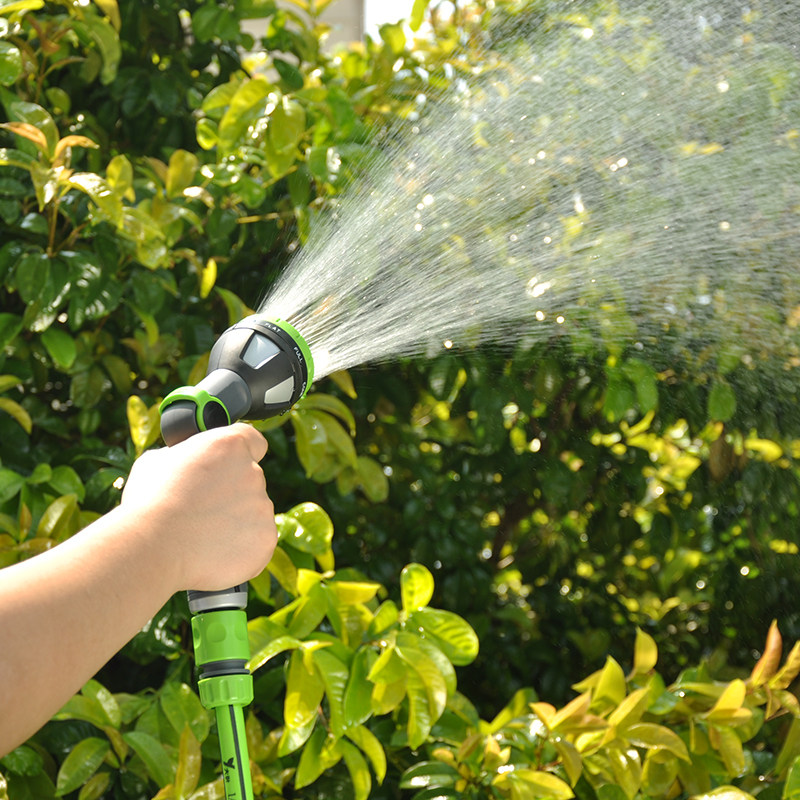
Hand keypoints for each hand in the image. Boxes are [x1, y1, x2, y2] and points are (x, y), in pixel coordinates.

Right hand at [120, 423, 276, 592]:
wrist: (154, 551)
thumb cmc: (148, 504)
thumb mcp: (158, 462)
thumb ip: (184, 456)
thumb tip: (186, 460)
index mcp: (229, 445)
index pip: (253, 441)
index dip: (240, 454)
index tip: (228, 466)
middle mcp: (253, 472)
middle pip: (250, 479)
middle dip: (231, 492)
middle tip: (202, 508)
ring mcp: (262, 507)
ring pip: (253, 511)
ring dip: (236, 520)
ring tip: (202, 534)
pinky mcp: (265, 538)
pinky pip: (257, 539)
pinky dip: (241, 546)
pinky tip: (213, 551)